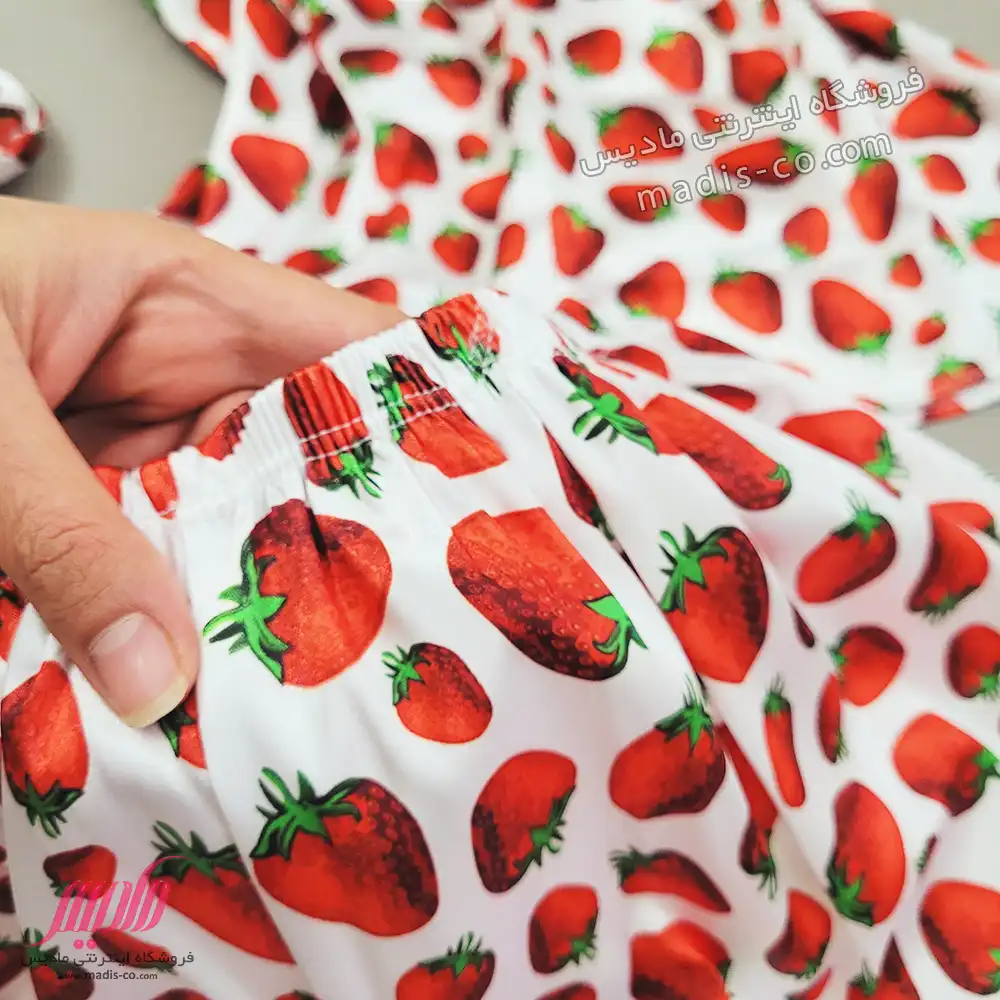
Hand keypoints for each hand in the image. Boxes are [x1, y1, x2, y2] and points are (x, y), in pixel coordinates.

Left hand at [0, 197, 405, 726]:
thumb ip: (57, 527)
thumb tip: (151, 672)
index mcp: (189, 301)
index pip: (352, 348)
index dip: (436, 411)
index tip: (504, 497)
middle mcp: (183, 382)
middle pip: (312, 462)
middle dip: (365, 542)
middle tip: (432, 632)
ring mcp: (141, 457)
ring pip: (245, 532)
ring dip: (277, 599)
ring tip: (347, 679)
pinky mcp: (93, 517)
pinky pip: (169, 574)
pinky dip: (192, 628)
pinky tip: (220, 685)